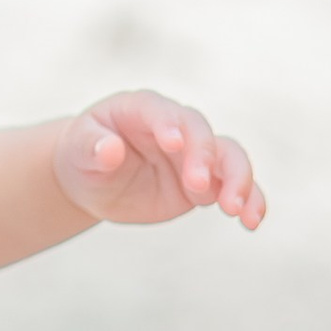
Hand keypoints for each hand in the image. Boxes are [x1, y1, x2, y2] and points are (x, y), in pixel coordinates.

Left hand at [54, 89, 264, 231]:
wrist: (95, 179)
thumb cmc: (84, 155)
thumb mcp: (78, 151)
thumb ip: (92, 147)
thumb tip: (109, 149)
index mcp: (143, 109)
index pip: (162, 112)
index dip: (170, 125)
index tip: (173, 144)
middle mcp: (176, 126)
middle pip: (201, 133)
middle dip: (204, 157)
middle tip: (197, 186)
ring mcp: (194, 154)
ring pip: (229, 157)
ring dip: (238, 179)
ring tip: (236, 210)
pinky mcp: (206, 182)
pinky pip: (235, 186)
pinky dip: (249, 199)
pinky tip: (252, 221)